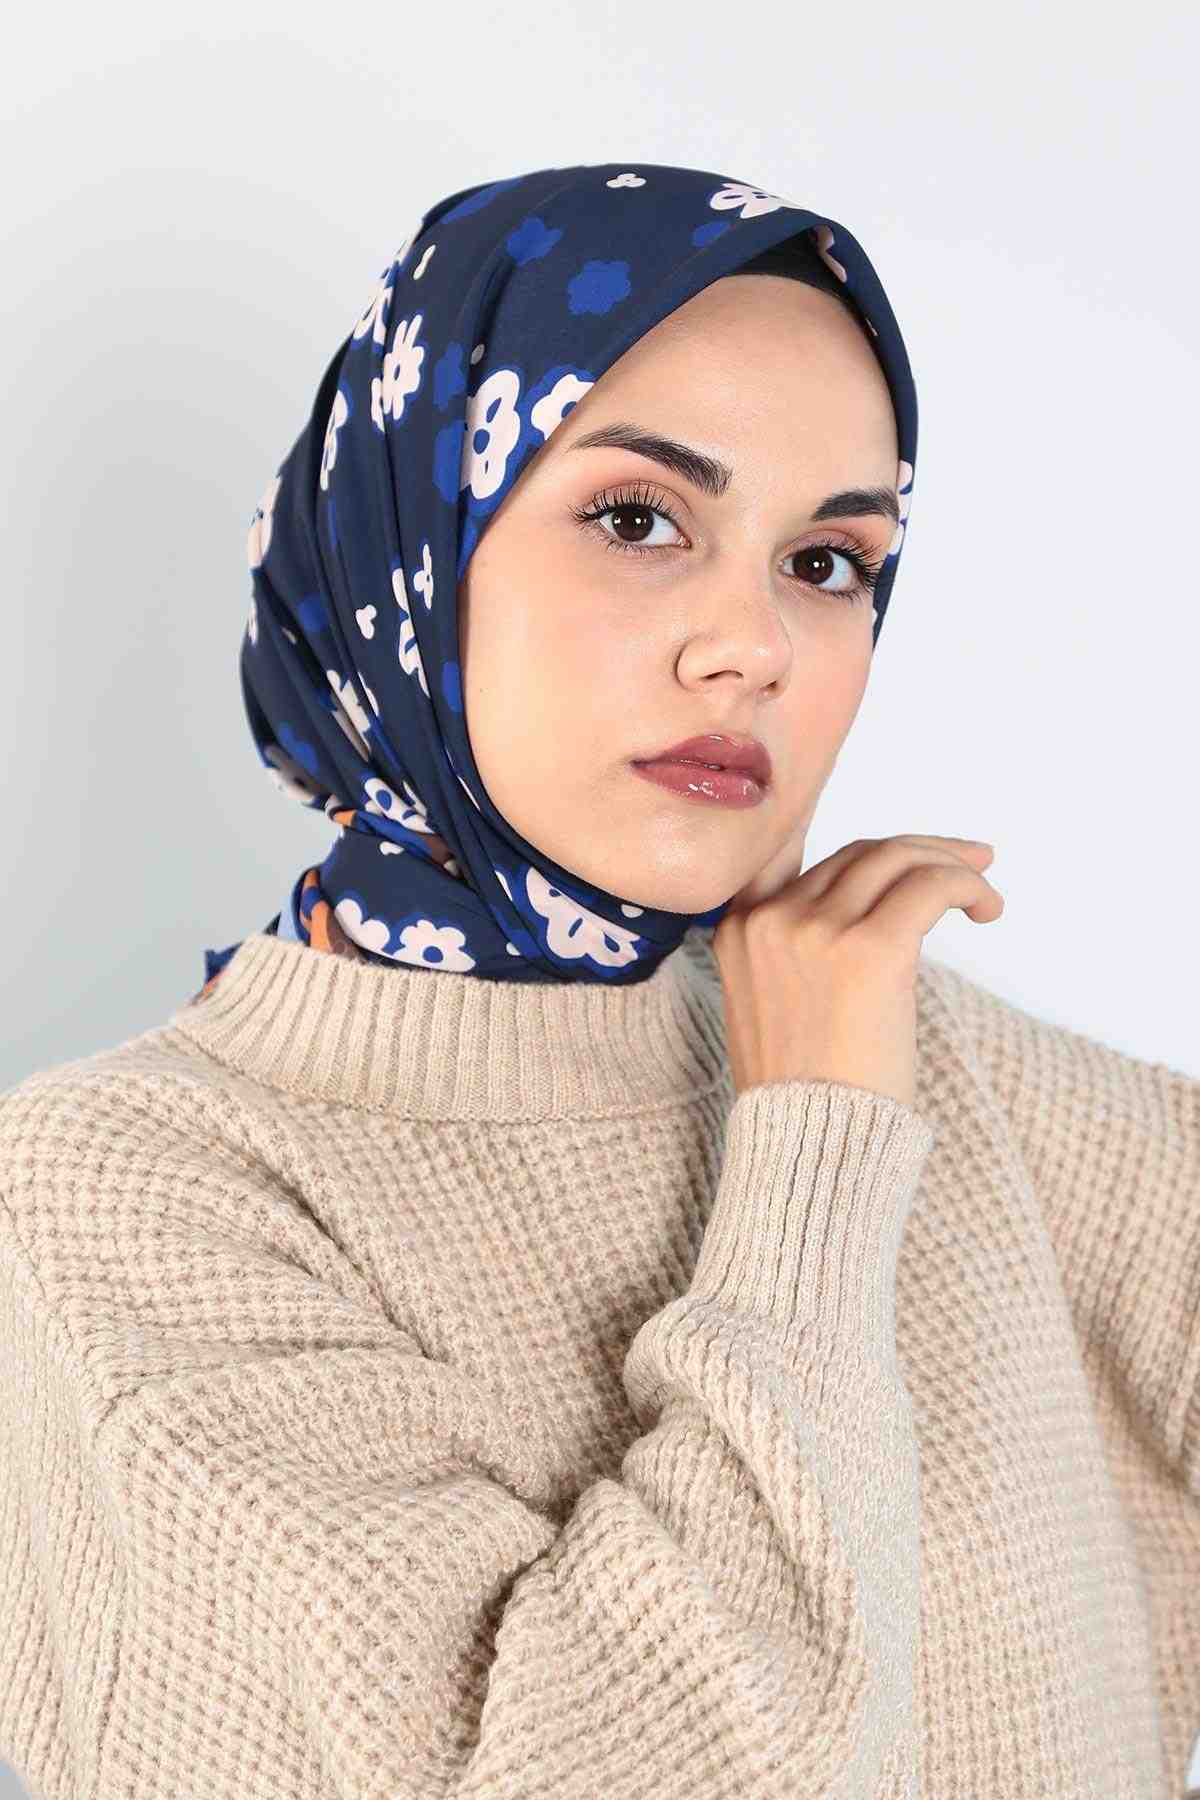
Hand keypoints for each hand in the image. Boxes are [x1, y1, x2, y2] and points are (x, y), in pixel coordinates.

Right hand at [711, 835, 1003, 1109]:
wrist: (809, 1148)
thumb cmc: (802, 1093)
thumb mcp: (768, 1003)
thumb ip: (791, 946)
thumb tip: (864, 905)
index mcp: (736, 927)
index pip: (784, 844)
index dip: (831, 813)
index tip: (879, 825)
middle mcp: (770, 918)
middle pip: (858, 852)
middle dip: (917, 850)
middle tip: (967, 862)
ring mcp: (816, 929)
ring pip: (897, 858)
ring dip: (949, 865)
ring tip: (983, 891)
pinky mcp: (871, 949)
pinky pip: (931, 886)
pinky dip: (966, 886)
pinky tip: (986, 909)